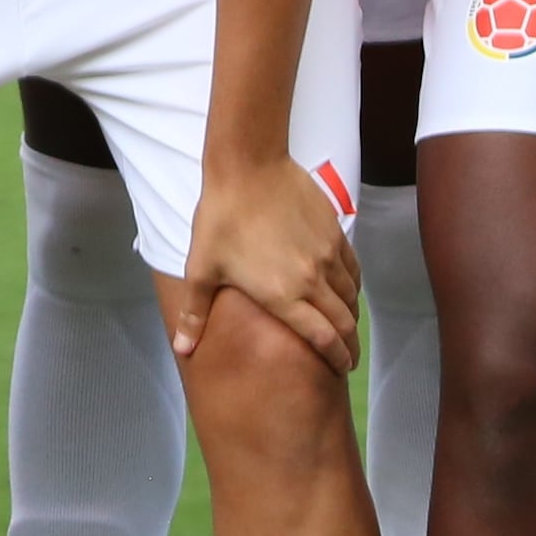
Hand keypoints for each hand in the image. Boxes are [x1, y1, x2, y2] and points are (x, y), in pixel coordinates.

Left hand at [172, 151, 361, 368]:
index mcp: (283, 295)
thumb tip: (182, 349)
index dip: (337, 358)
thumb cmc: (221, 218)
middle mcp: (312, 279)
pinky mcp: (334, 232)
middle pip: (343, 322)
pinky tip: (347, 290)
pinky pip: (352, 268)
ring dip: (351, 316)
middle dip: (350, 346)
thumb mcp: (201, 268)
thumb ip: (195, 313)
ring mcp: (327, 255)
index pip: (323, 338)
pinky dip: (353, 286)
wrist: (248, 166)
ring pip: (351, 295)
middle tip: (349, 359)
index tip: (342, 369)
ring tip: (346, 327)